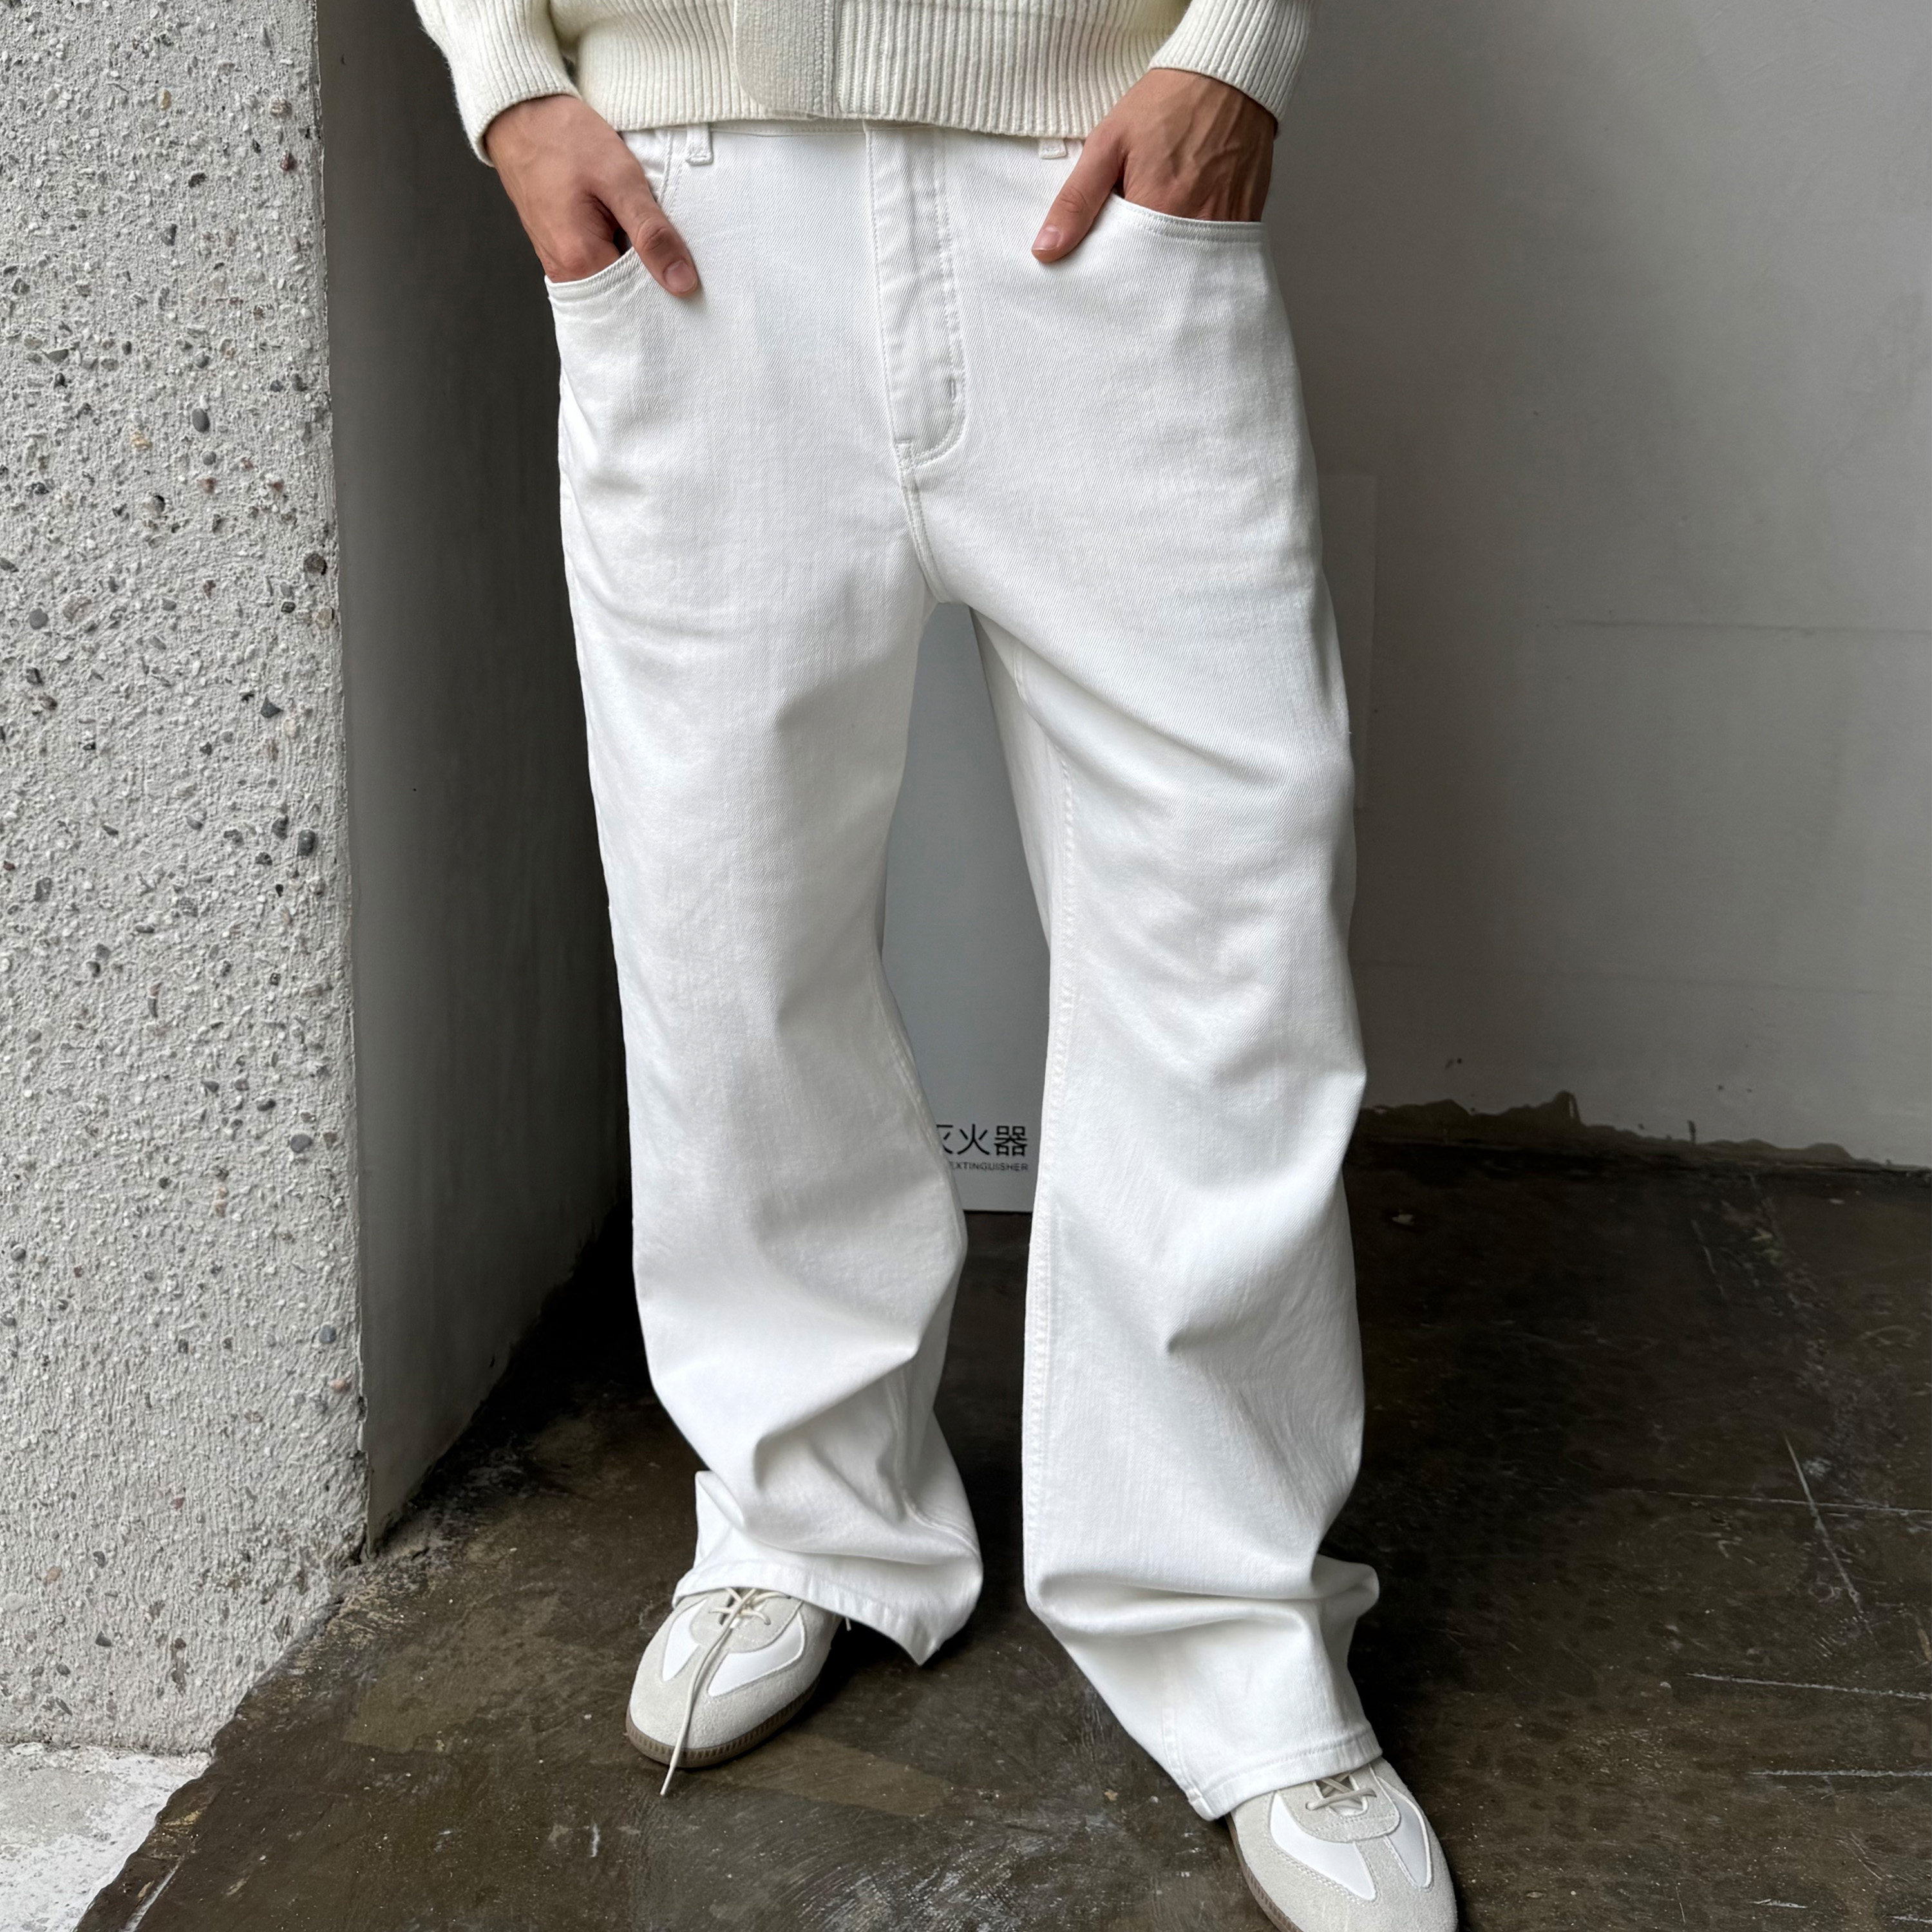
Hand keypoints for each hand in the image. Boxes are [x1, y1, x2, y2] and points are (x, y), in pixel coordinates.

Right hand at [484, 94, 698, 294]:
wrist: (521, 114)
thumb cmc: (565, 139)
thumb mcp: (620, 180)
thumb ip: (652, 234)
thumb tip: (682, 282)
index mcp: (580, 263)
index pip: (639, 301)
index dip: (668, 289)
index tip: (688, 272)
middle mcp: (566, 273)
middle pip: (625, 295)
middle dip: (653, 278)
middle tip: (673, 249)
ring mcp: (560, 262)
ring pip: (615, 279)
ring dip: (637, 262)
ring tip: (648, 234)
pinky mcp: (560, 248)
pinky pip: (600, 263)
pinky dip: (620, 250)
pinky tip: (628, 228)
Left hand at [1031, 69, 1274, 259]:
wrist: (1228, 77)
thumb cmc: (1165, 106)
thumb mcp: (1107, 143)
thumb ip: (1076, 200)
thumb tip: (1046, 249)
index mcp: (1156, 212)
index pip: (1120, 271)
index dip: (1105, 273)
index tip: (1094, 266)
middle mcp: (1193, 230)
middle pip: (1154, 278)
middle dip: (1134, 277)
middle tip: (1121, 257)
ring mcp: (1223, 229)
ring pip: (1183, 272)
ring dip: (1163, 268)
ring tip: (1149, 247)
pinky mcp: (1243, 224)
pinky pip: (1212, 258)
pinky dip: (1192, 257)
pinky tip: (1179, 240)